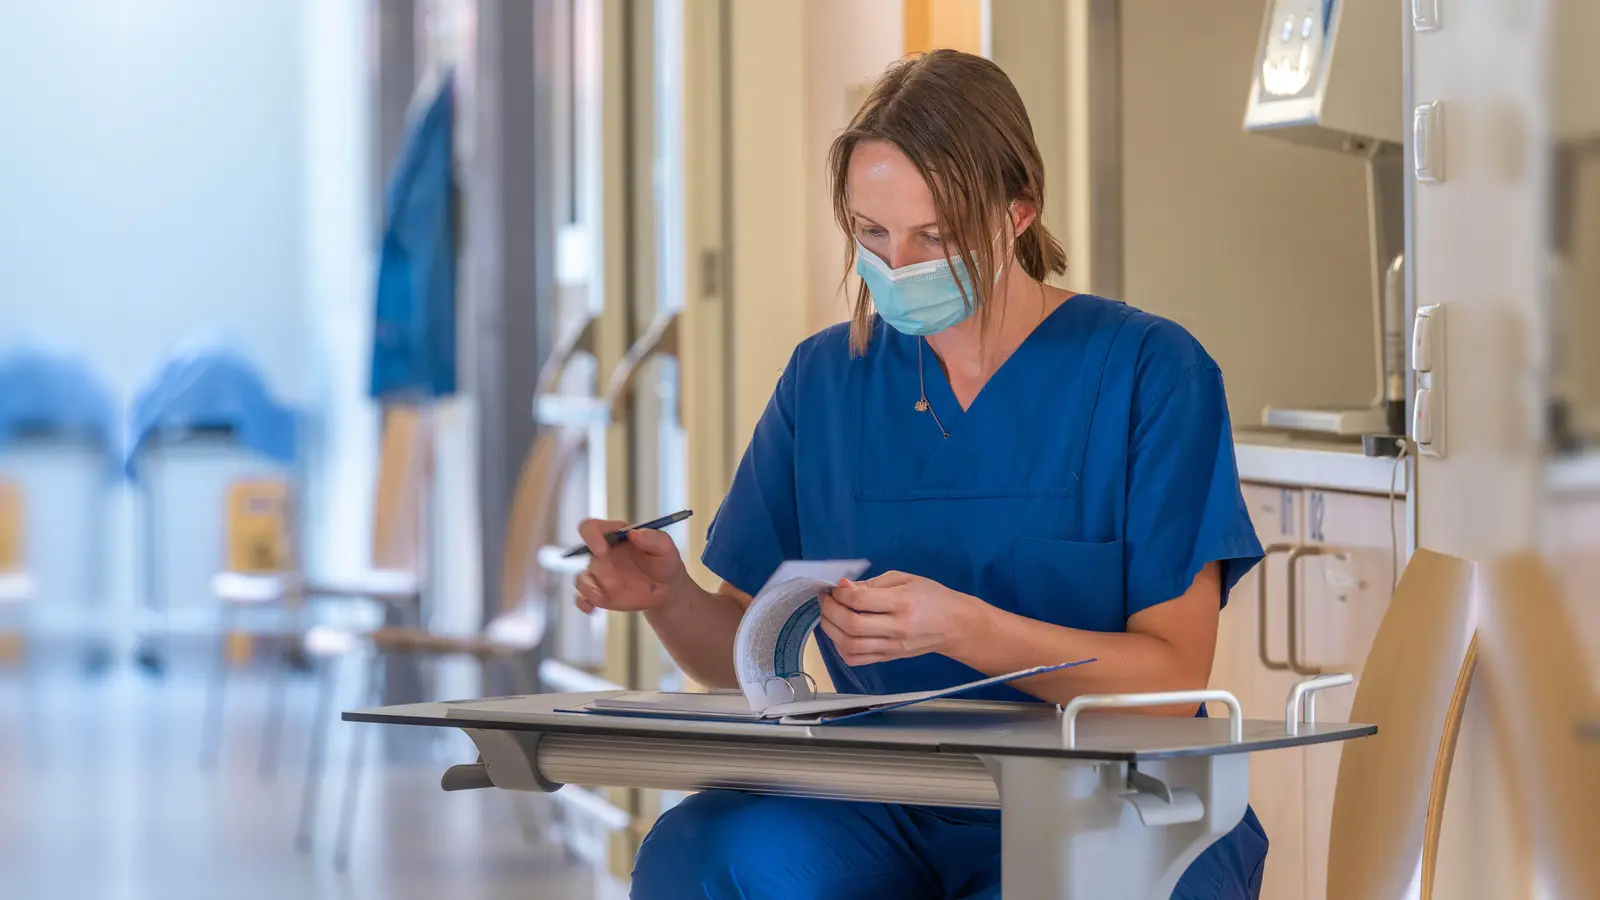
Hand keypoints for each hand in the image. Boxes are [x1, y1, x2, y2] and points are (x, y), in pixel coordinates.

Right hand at [572, 519, 686, 613]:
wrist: (665, 589)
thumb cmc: (664, 562)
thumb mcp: (667, 549)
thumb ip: (654, 538)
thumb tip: (634, 534)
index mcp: (614, 535)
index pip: (591, 528)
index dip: (591, 536)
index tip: (603, 549)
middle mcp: (601, 553)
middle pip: (586, 556)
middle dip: (600, 569)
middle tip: (616, 582)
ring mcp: (597, 574)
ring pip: (581, 579)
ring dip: (592, 588)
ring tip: (615, 592)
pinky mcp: (598, 593)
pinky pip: (581, 598)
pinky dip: (583, 603)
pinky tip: (592, 609)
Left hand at [818, 571, 982, 665]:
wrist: (955, 625)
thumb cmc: (932, 596)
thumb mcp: (905, 579)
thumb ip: (873, 583)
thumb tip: (843, 587)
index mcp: (903, 602)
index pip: (861, 601)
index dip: (840, 593)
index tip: (834, 587)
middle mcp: (896, 628)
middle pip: (852, 625)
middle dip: (830, 611)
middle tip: (826, 599)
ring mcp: (892, 647)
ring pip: (850, 645)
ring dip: (831, 630)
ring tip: (828, 615)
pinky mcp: (888, 658)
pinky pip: (856, 659)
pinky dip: (841, 648)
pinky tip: (840, 634)